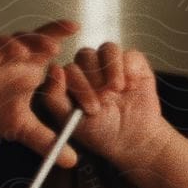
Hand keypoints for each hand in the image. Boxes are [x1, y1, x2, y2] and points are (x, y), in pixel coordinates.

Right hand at [0, 20, 82, 163]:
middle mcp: (3, 59)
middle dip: (35, 41)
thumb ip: (48, 140)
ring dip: (5, 46)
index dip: (56, 32)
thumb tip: (72, 160)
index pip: (41, 44)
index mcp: (23, 66)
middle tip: (53, 46)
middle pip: (20, 41)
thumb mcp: (24, 128)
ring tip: (20, 50)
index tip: (75, 26)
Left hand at [36, 42, 173, 171]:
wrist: (133, 138)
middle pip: (86, 55)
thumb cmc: (100, 131)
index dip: (79, 85)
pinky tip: (132, 86)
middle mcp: (89, 67)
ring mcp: (111, 63)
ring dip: (113, 71)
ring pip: (107, 49)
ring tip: (119, 90)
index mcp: (71, 79)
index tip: (92, 108)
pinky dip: (130, 69)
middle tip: (106, 100)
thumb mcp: (72, 121)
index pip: (67, 69)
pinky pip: (129, 55)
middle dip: (96, 80)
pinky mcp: (132, 62)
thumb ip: (54, 98)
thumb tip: (54, 68)